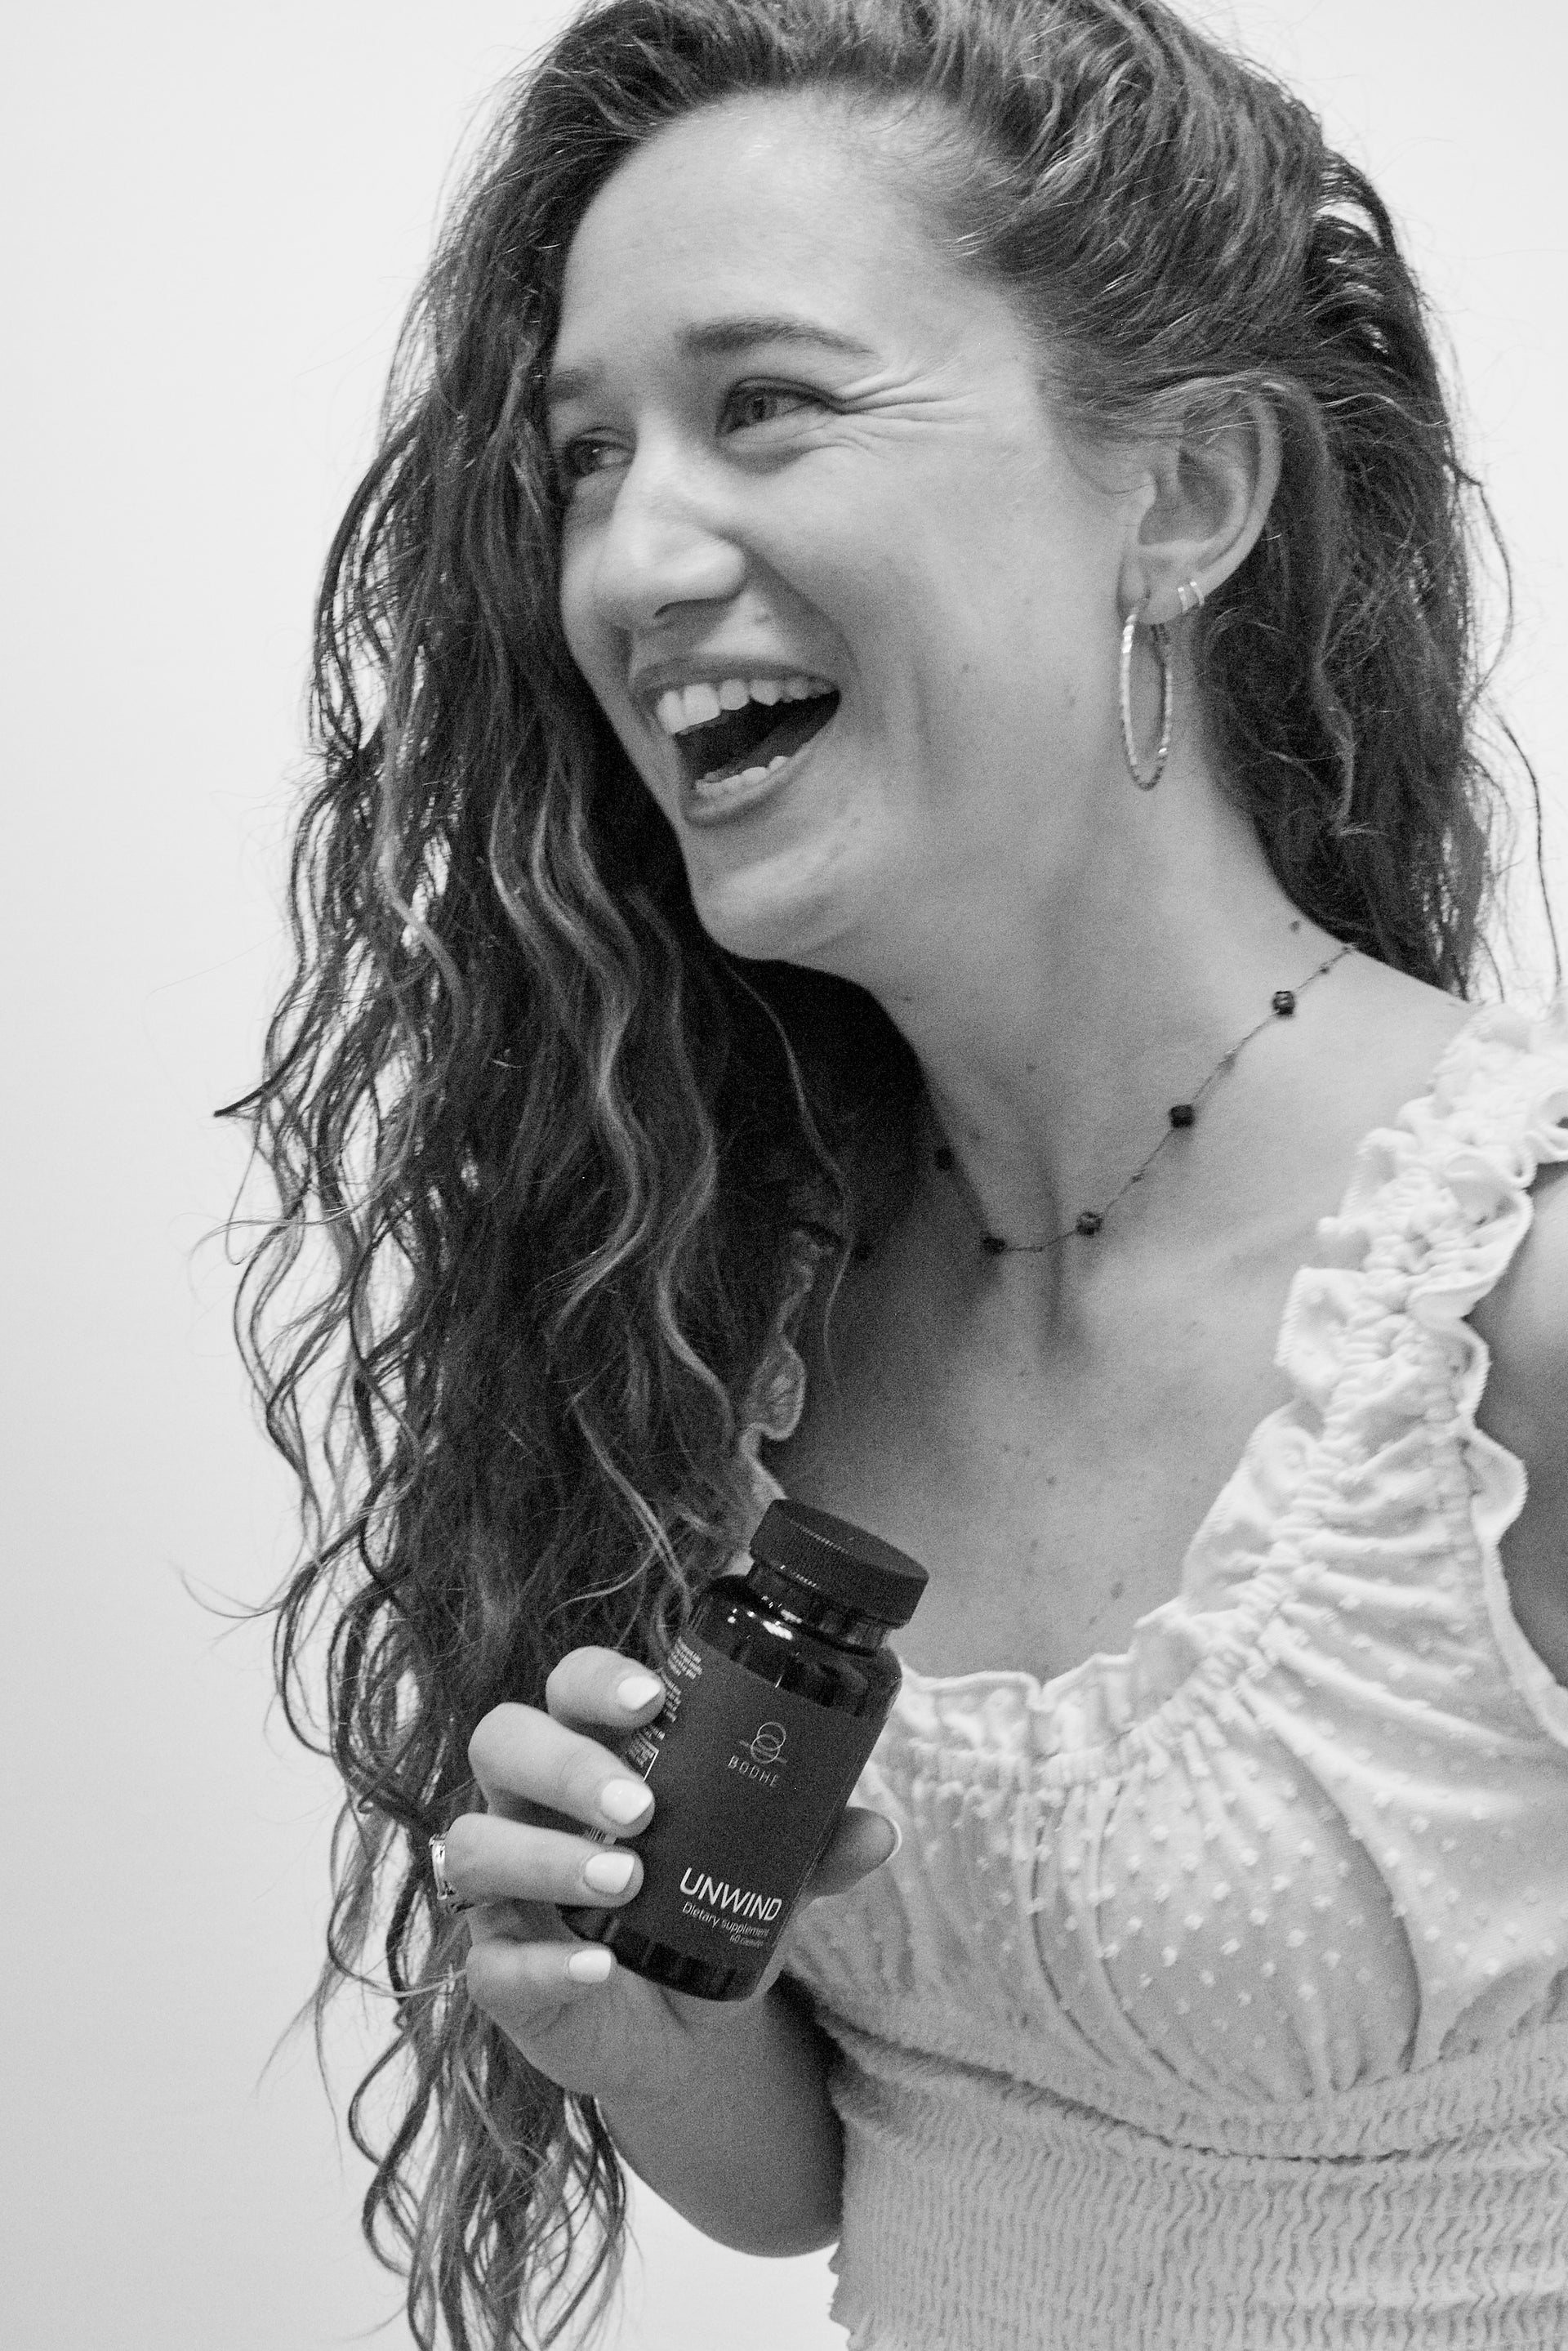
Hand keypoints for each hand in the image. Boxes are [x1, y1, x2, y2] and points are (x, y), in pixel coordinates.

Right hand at [450, 1646, 898, 2112]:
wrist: (684, 2032)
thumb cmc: (702, 1915)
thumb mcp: (762, 1876)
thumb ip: (810, 1848)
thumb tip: (877, 1830)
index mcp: (588, 1754)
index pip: (567, 1687)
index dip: (595, 1680)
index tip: (650, 1699)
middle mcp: (529, 1807)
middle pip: (502, 1742)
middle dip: (566, 1764)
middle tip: (641, 1804)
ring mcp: (502, 1890)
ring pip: (477, 1844)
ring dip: (548, 1857)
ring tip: (625, 1877)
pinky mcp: (497, 1970)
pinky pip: (490, 1962)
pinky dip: (545, 1963)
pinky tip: (599, 1968)